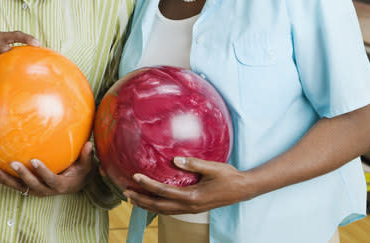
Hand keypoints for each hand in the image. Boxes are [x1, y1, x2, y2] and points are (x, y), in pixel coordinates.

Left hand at [0, 141, 95, 196]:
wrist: (75, 183)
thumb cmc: (81, 171)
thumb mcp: (87, 165)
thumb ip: (87, 156)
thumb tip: (89, 144)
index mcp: (61, 185)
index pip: (50, 179)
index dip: (42, 172)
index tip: (34, 160)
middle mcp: (47, 190)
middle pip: (33, 185)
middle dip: (23, 175)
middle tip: (13, 163)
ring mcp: (37, 190)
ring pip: (21, 187)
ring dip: (8, 181)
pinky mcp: (30, 188)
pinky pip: (17, 185)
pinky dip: (6, 180)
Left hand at [124, 157, 253, 213]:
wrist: (243, 189)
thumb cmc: (229, 177)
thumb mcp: (213, 167)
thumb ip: (194, 163)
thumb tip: (175, 159)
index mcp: (192, 196)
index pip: (164, 191)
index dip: (148, 184)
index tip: (135, 176)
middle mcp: (189, 206)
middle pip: (159, 206)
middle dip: (141, 200)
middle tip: (125, 192)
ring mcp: (191, 209)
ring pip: (164, 211)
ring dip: (147, 205)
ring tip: (133, 198)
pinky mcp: (193, 208)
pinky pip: (171, 210)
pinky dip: (158, 206)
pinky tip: (152, 200)